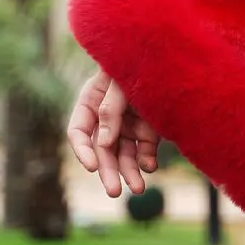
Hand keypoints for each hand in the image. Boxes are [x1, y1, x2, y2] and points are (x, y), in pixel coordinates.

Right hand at [66, 70, 157, 197]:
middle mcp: (106, 118)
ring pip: (124, 155)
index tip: (92, 166)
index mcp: (90, 102)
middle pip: (102, 150)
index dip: (83, 151)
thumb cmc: (135, 61)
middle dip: (108, 171)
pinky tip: (150, 166)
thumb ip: (111, 108)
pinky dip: (147, 160)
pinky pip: (145, 150)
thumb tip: (104, 143)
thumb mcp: (119, 82)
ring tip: (137, 188)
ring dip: (129, 172)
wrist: (165, 52)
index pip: (78, 133)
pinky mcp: (148, 129)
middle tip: (113, 192)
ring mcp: (128, 124)